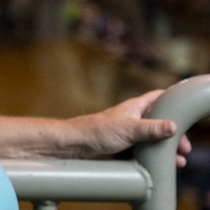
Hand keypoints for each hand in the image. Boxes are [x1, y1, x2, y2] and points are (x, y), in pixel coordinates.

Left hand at [70, 89, 191, 166]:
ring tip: (178, 160)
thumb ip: (151, 128)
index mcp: (136, 107)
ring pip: (153, 139)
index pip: (158, 98)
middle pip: (160, 122)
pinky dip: (155, 158)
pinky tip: (163, 166)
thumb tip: (173, 126)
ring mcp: (130, 134)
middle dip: (174, 134)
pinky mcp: (126, 148)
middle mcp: (134, 119)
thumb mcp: (129, 128)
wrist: (77, 146)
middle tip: (184, 147)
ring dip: (166, 149)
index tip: (185, 109)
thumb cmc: (98, 130)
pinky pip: (144, 152)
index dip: (172, 101)